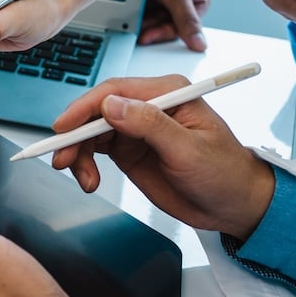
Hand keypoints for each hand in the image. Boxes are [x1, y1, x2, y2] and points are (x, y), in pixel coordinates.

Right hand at [49, 75, 274, 239]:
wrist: (233, 205)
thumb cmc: (224, 173)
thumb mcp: (189, 150)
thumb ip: (150, 125)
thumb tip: (112, 105)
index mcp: (167, 94)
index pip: (115, 91)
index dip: (84, 108)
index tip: (64, 128)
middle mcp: (148, 107)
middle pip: (96, 111)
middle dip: (75, 136)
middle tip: (62, 159)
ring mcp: (136, 128)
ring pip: (91, 132)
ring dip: (78, 153)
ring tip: (82, 178)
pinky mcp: (128, 149)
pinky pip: (95, 150)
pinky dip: (85, 164)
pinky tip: (89, 180)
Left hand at [138, 0, 209, 50]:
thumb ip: (187, 19)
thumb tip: (200, 44)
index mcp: (198, 3)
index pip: (182, 29)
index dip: (163, 33)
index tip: (146, 36)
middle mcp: (184, 4)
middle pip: (166, 26)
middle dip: (150, 26)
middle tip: (135, 26)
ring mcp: (167, 2)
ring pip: (153, 22)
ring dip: (142, 21)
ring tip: (132, 15)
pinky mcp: (152, 0)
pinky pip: (143, 14)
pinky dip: (136, 14)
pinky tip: (130, 11)